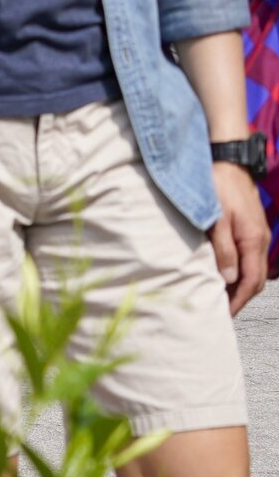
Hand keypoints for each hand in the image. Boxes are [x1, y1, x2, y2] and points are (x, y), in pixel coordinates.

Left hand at [210, 161, 269, 314]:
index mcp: (253, 241)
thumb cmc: (218, 188)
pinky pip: (249, 256)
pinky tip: (224, 271)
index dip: (238, 300)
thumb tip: (229, 279)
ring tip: (220, 295)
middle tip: (221, 310)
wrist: (227, 161)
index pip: (250, 281)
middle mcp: (259, 240)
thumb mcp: (216, 220)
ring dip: (239, 284)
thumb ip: (223, 250)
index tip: (224, 314)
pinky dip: (239, 269)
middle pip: (255, 279)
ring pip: (253, 268)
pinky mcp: (251, 227)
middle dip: (240, 297)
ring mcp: (257, 234)